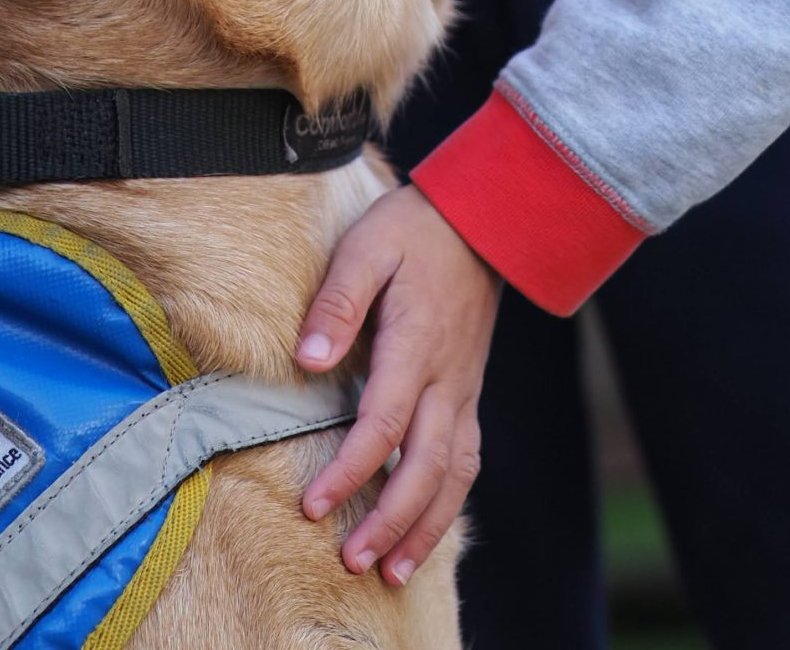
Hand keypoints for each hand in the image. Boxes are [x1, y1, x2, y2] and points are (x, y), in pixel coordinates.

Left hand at [294, 184, 499, 585]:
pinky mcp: (469, 390)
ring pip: (454, 473)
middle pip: (425, 465)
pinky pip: (466, 458)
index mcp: (417, 344)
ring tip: (395, 571)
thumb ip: (338, 302)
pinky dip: (449, 501)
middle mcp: (447, 377)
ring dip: (426, 526)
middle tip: (354, 562)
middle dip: (390, 520)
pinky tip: (428, 526)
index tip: (314, 505)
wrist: (482, 218)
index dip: (350, 470)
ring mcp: (464, 387)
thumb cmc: (414, 229)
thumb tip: (308, 359)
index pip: (383, 424)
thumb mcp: (367, 246)